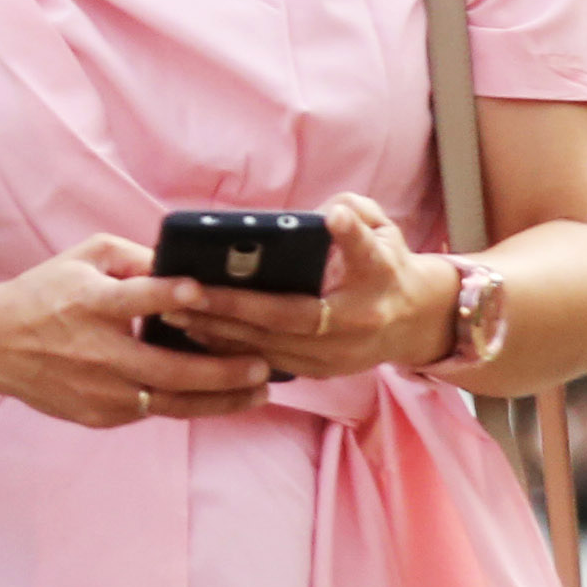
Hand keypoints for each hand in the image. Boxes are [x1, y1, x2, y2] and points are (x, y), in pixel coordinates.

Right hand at [0, 236, 276, 427]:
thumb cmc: (48, 293)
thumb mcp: (85, 257)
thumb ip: (136, 257)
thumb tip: (187, 265)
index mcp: (90, 304)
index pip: (133, 300)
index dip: (168, 295)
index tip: (201, 291)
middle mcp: (96, 352)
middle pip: (167, 368)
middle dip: (221, 370)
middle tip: (263, 364)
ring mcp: (98, 391)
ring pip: (170, 402)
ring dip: (220, 399)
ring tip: (259, 391)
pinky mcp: (99, 415)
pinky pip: (153, 411)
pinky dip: (190, 404)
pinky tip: (223, 397)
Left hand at [161, 196, 456, 383]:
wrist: (411, 322)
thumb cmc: (385, 265)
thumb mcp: (384, 230)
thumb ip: (354, 214)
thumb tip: (322, 215)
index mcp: (380, 276)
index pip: (365, 253)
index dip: (349, 235)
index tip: (333, 217)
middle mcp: (359, 322)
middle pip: (292, 315)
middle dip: (235, 305)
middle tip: (186, 289)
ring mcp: (338, 355)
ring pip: (271, 346)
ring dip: (220, 331)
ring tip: (175, 312)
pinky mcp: (320, 373)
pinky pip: (266, 363)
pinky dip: (229, 350)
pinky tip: (194, 333)